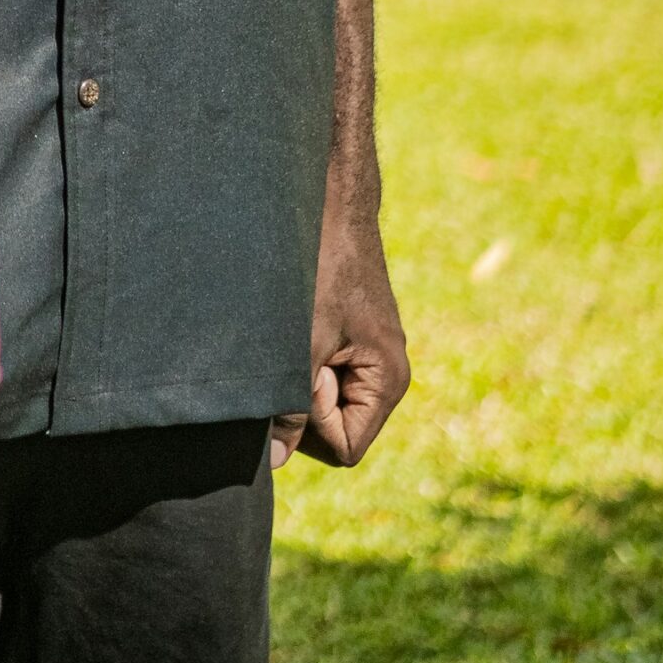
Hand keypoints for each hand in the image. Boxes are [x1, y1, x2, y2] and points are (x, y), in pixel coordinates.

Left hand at [270, 191, 409, 471]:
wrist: (330, 200)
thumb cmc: (320, 266)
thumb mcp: (301, 341)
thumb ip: (289, 406)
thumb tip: (274, 462)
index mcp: (388, 382)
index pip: (344, 449)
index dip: (313, 422)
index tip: (304, 370)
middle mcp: (383, 375)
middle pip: (332, 431)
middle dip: (303, 403)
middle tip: (296, 348)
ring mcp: (364, 356)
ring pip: (319, 401)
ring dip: (296, 377)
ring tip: (294, 331)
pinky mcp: (345, 337)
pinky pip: (315, 372)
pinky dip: (296, 358)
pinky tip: (291, 323)